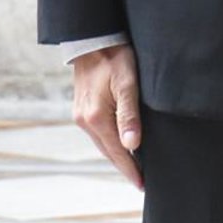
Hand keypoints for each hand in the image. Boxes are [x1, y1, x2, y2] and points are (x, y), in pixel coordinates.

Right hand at [72, 43, 143, 188]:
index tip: (142, 184)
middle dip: (124, 167)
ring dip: (116, 156)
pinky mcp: (82, 108)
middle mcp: (84, 120)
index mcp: (96, 117)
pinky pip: (97, 133)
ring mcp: (81, 115)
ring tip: (133, 167)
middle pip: (107, 151)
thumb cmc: (114, 56)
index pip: (117, 152)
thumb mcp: (127, 82)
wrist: (93, 38)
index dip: (130, 169)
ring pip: (101, 143)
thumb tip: (132, 144)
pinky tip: (119, 144)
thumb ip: (129, 114)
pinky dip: (109, 143)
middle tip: (141, 181)